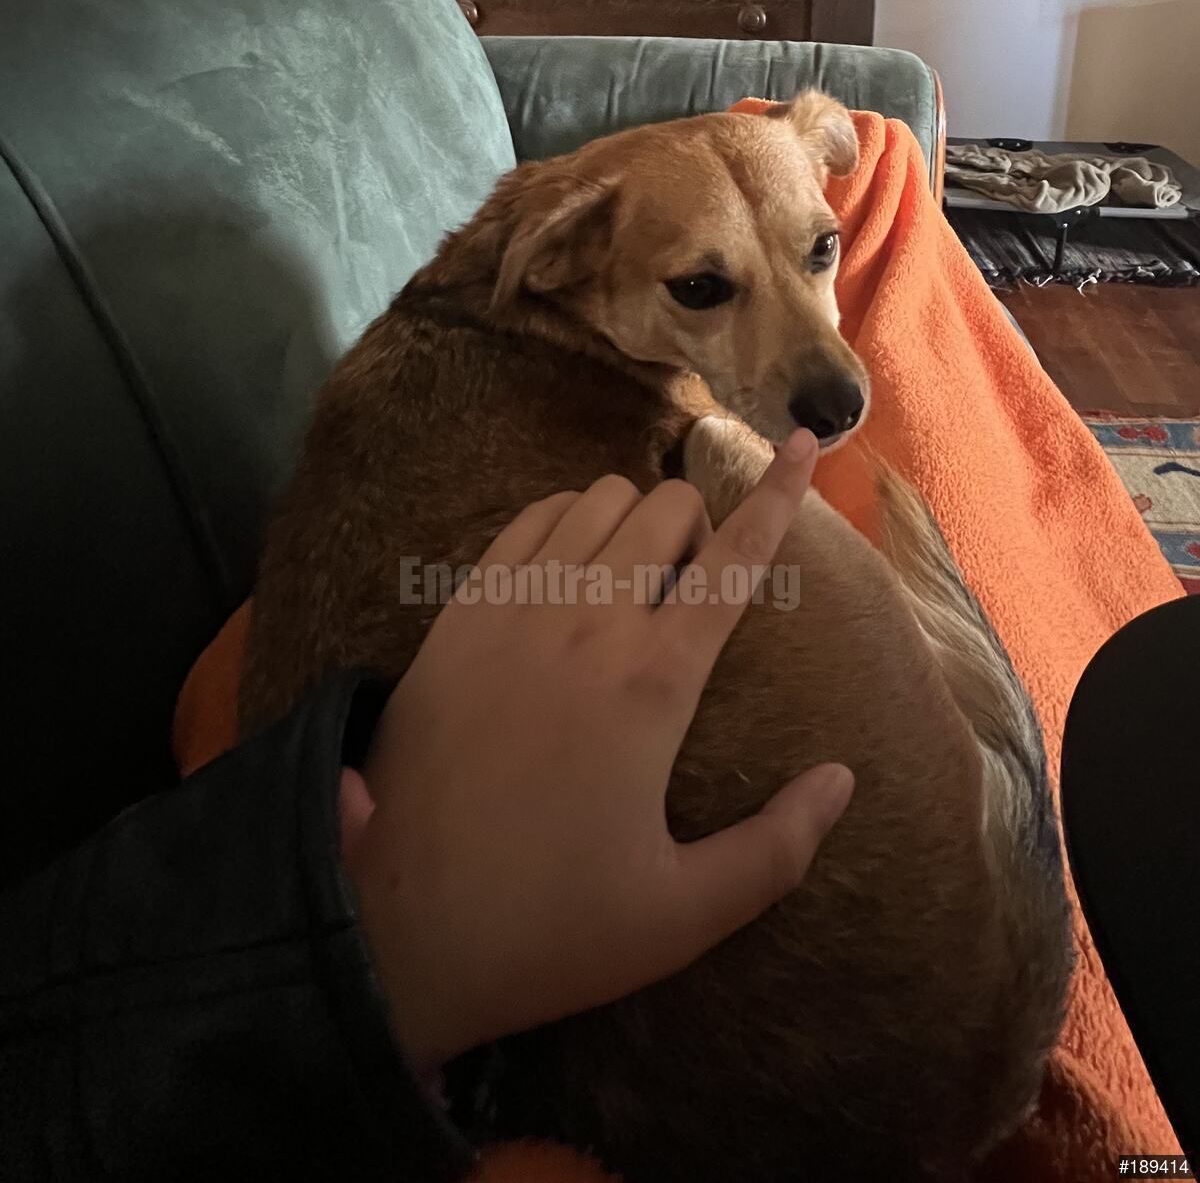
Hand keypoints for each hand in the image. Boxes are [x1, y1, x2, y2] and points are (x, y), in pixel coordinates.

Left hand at [342, 427, 853, 1076]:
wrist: (391, 925)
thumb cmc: (546, 924)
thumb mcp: (684, 913)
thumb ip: (779, 847)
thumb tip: (842, 780)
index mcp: (655, 681)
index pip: (738, 556)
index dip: (782, 494)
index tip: (808, 442)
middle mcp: (588, 619)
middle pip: (668, 506)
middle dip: (699, 527)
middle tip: (692, 592)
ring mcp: (513, 606)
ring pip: (597, 497)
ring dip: (634, 520)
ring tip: (633, 579)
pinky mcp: (457, 614)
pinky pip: (526, 520)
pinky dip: (565, 522)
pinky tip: (566, 572)